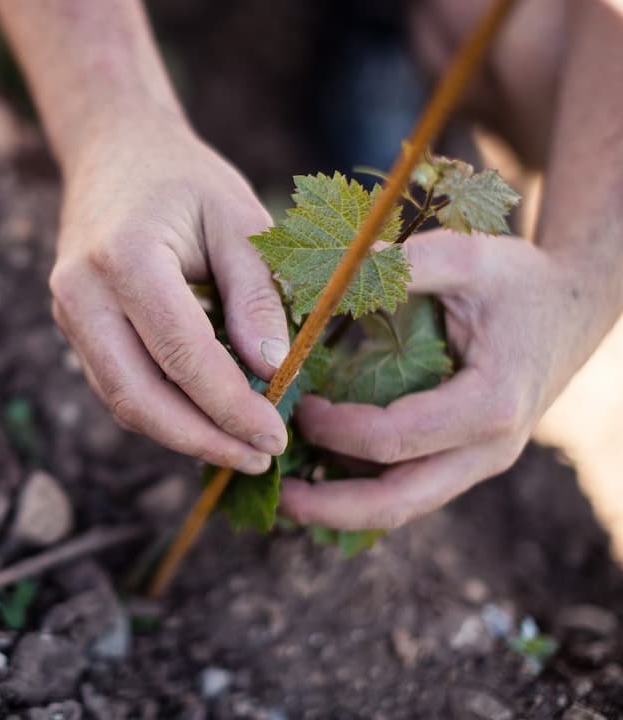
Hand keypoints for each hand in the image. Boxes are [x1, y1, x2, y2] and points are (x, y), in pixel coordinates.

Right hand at [49, 113, 287, 473]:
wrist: (113, 150)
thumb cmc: (185, 179)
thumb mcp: (239, 218)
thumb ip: (257, 292)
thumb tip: (274, 370)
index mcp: (126, 258)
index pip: (181, 354)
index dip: (230, 406)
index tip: (276, 436)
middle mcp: (82, 293)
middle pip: (137, 396)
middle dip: (201, 440)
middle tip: (257, 458)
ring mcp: (67, 314)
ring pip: (121, 401)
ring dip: (180, 435)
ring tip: (238, 448)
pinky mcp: (72, 328)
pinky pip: (115, 386)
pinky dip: (161, 413)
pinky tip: (205, 420)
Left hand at [282, 229, 596, 529]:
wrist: (572, 308)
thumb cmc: (518, 281)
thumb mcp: (469, 257)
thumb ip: (405, 264)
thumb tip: (330, 271)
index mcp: (489, 405)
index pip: (392, 439)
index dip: (334, 429)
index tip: (296, 405)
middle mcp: (489, 449)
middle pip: (398, 501)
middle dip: (331, 506)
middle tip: (277, 497)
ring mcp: (479, 462)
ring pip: (404, 506)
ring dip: (343, 509)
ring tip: (288, 497)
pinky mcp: (466, 462)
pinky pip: (411, 490)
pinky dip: (364, 493)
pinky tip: (321, 479)